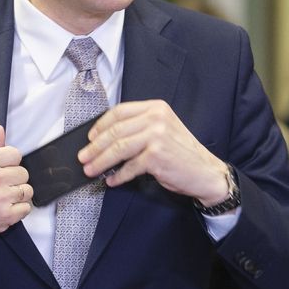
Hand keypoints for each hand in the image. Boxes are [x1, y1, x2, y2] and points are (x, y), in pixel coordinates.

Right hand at [0, 125, 29, 255]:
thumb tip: (0, 131)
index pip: (15, 154)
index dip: (10, 162)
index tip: (2, 169)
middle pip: (23, 172)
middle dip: (14, 179)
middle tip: (0, 186)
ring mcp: (0, 198)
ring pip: (27, 190)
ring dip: (18, 195)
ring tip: (2, 198)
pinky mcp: (5, 216)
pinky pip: (26, 208)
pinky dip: (18, 210)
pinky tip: (4, 208)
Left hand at [78, 100, 229, 204]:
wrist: (205, 172)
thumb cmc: (181, 153)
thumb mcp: (163, 130)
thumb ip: (139, 128)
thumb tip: (105, 139)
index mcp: (156, 108)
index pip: (120, 112)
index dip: (101, 125)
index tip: (90, 138)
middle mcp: (157, 118)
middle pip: (115, 131)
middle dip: (95, 147)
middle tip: (83, 158)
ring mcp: (157, 136)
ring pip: (118, 148)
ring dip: (101, 161)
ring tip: (90, 170)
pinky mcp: (156, 156)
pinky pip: (129, 167)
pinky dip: (117, 176)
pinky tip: (112, 180)